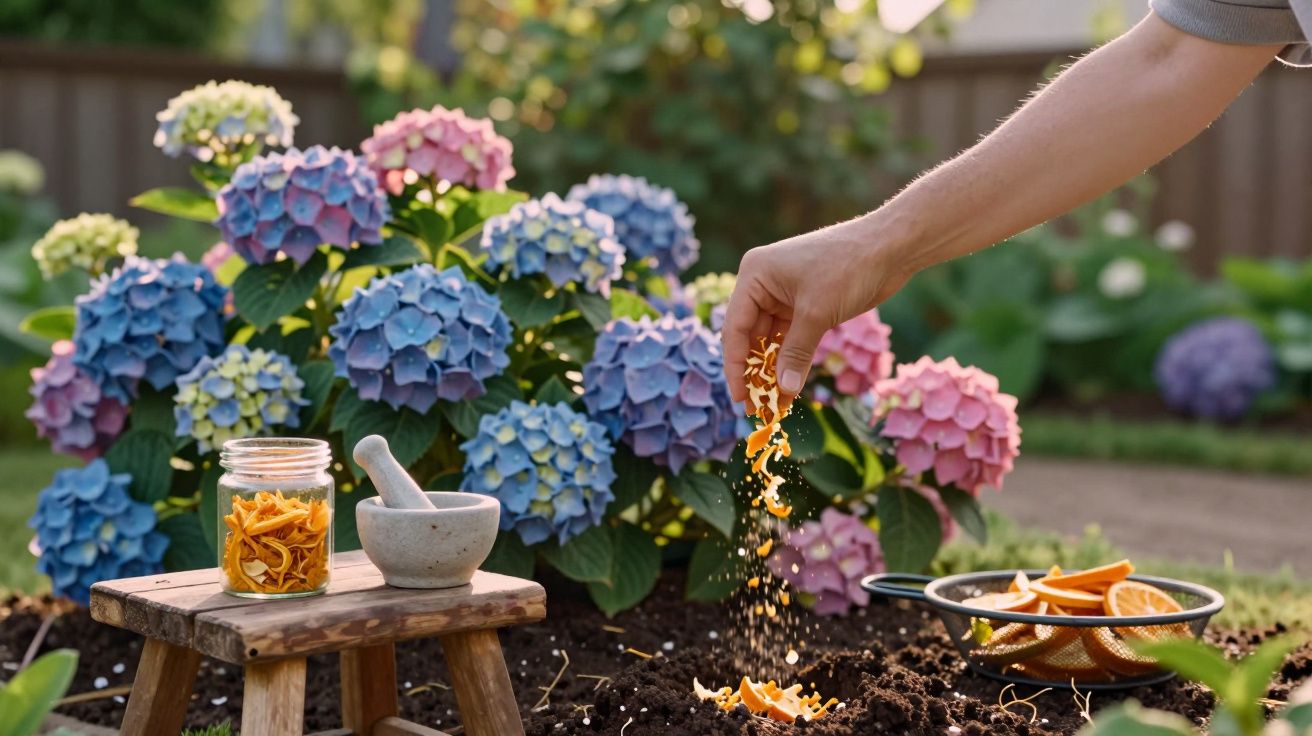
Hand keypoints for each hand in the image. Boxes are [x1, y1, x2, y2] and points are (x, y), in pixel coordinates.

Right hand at [722, 216, 909, 404]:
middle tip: (756, 407)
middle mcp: (763, 284)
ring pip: (770, 340)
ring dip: (773, 369)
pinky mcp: (804, 304)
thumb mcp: (817, 313)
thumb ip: (796, 353)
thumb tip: (783, 390)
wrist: (890, 247)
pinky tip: (790, 384)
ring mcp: (783, 294)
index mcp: (755, 275)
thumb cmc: (848, 268)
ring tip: (773, 402)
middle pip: (749, 336)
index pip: (735, 327)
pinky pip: (789, 338)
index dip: (736, 365)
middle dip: (754, 371)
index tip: (741, 397)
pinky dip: (790, 359)